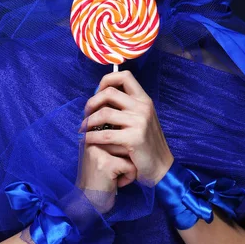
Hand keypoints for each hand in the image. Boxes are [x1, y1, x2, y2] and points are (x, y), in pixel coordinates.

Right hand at [78, 121, 136, 212]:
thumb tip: (132, 120)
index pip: (121, 129)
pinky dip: (129, 177)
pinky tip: (116, 183)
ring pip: (130, 151)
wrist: (90, 202)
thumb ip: (115, 135)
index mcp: (94, 131)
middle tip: (115, 170)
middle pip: (127, 138)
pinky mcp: (105, 163)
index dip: (124, 147)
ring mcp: (98, 149)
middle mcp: (93, 137)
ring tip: (116, 175)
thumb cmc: (104, 176)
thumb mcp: (107, 151)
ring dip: (129, 166)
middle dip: (128, 157)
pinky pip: (131, 165)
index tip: (114, 161)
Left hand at [81, 70, 173, 184]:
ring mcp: (139, 122)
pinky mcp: (134, 138)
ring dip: (88, 121)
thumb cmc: (147, 144)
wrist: (161, 167)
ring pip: (104, 113)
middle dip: (92, 102)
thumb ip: (127, 107)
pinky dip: (91, 136)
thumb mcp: (142, 119)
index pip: (124, 76)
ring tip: (83, 128)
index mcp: (144, 99)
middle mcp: (143, 107)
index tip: (97, 93)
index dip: (107, 80)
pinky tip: (86, 140)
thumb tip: (102, 95)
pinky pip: (104, 134)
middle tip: (85, 113)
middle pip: (109, 92)